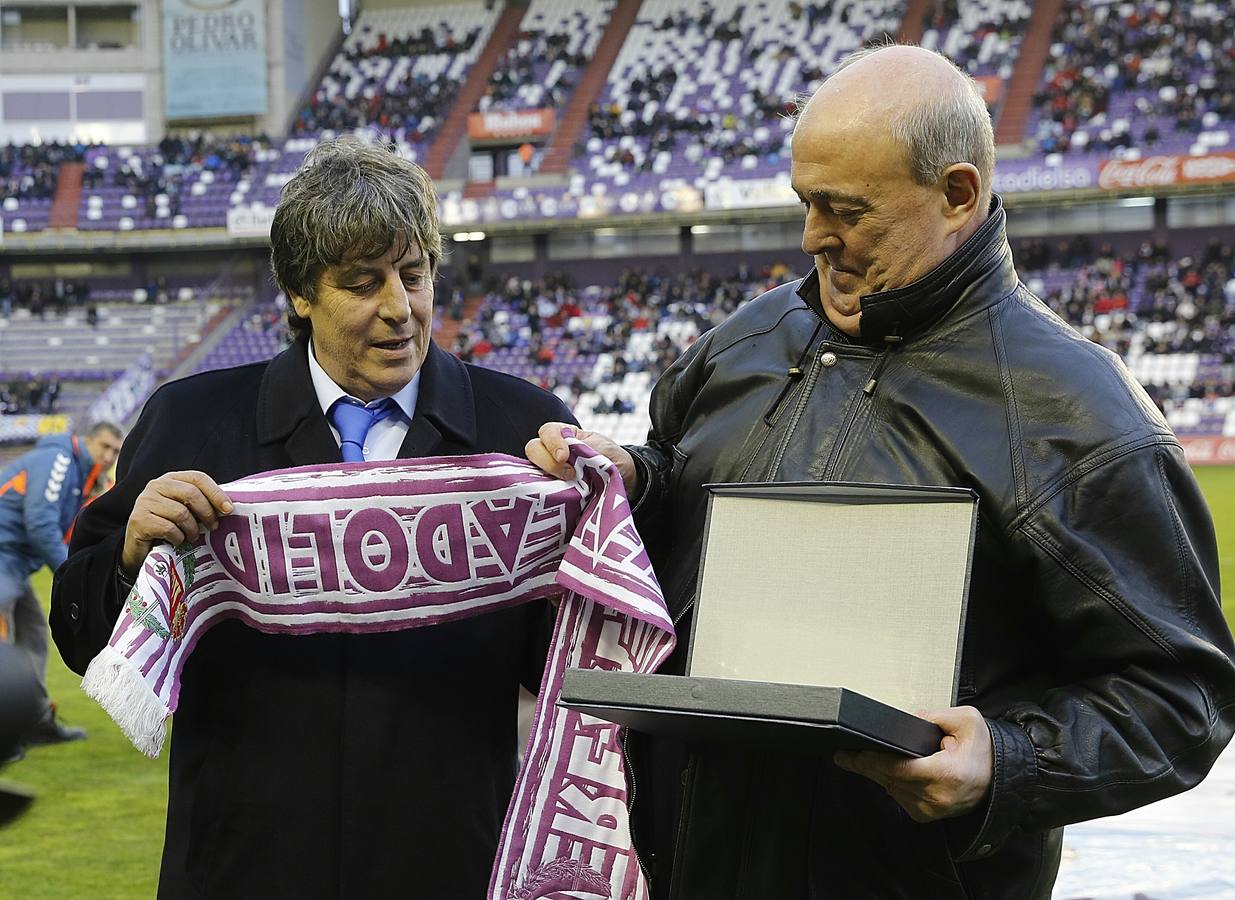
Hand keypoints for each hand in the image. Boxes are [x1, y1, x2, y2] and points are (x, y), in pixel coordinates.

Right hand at [121, 471, 232, 575]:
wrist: (139, 546)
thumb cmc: (168, 524)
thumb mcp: (185, 509)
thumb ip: (201, 503)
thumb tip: (227, 508)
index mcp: (171, 479)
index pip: (198, 478)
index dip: (216, 493)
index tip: (229, 509)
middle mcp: (156, 486)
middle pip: (191, 493)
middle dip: (207, 513)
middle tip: (213, 527)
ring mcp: (144, 501)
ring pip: (181, 513)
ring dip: (192, 529)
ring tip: (193, 536)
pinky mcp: (138, 520)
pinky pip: (168, 528)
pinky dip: (178, 537)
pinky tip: (177, 541)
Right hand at [525, 422, 638, 493]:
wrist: (626, 481)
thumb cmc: (613, 458)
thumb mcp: (601, 447)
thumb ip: (581, 448)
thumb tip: (561, 458)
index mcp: (565, 435)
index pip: (547, 432)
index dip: (551, 443)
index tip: (564, 457)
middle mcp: (553, 452)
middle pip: (533, 450)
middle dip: (548, 462)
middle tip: (569, 475)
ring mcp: (550, 472)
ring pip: (531, 472)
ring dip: (546, 480)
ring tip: (567, 488)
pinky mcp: (553, 491)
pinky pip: (540, 492)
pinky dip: (546, 495)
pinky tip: (559, 500)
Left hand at [833, 706, 992, 821]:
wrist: (998, 778)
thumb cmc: (983, 750)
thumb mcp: (965, 720)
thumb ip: (935, 716)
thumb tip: (907, 719)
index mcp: (946, 775)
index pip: (899, 769)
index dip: (872, 761)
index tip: (852, 754)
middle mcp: (936, 797)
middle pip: (889, 780)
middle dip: (865, 765)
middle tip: (843, 756)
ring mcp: (931, 810)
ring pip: (891, 789)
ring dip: (875, 774)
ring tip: (860, 758)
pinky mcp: (926, 815)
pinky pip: (898, 796)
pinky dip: (889, 782)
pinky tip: (883, 770)